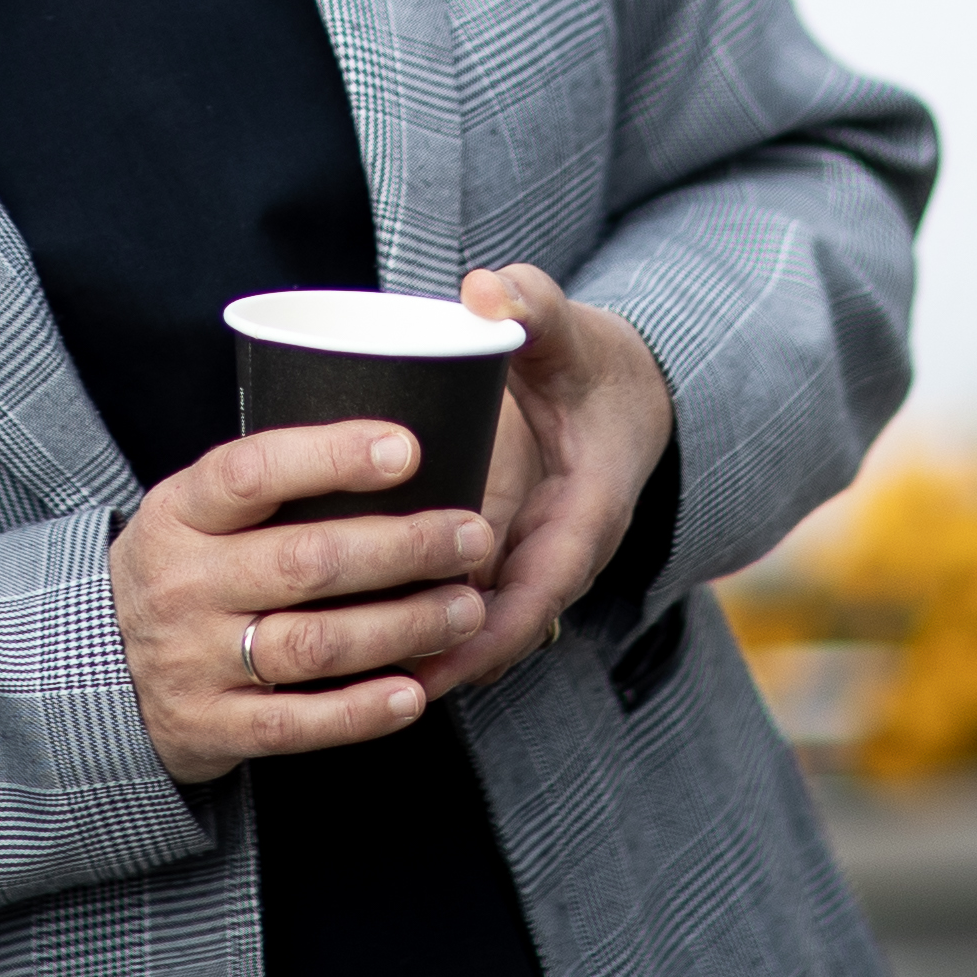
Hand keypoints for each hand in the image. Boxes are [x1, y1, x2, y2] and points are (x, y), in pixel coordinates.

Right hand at [107, 416, 497, 786]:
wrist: (96, 670)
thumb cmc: (182, 570)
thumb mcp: (193, 513)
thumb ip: (268, 486)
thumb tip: (393, 446)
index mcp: (180, 514)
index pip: (253, 472)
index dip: (332, 457)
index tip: (407, 448)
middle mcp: (185, 583)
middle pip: (305, 562)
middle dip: (403, 548)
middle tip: (471, 536)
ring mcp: (195, 660)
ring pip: (313, 643)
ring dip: (403, 627)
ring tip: (465, 608)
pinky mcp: (211, 726)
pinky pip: (297, 724)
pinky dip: (361, 712)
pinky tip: (413, 692)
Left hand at [404, 264, 671, 698]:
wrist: (626, 387)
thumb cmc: (594, 363)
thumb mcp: (570, 331)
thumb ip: (534, 306)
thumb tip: (485, 291)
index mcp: (588, 511)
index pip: (541, 589)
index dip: (490, 634)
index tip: (436, 663)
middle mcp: (562, 550)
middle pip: (503, 624)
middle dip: (443, 658)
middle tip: (370, 685)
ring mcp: (533, 557)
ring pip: (481, 619)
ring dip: (427, 650)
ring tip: (350, 681)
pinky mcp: (505, 552)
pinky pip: (467, 598)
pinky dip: (424, 619)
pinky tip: (362, 637)